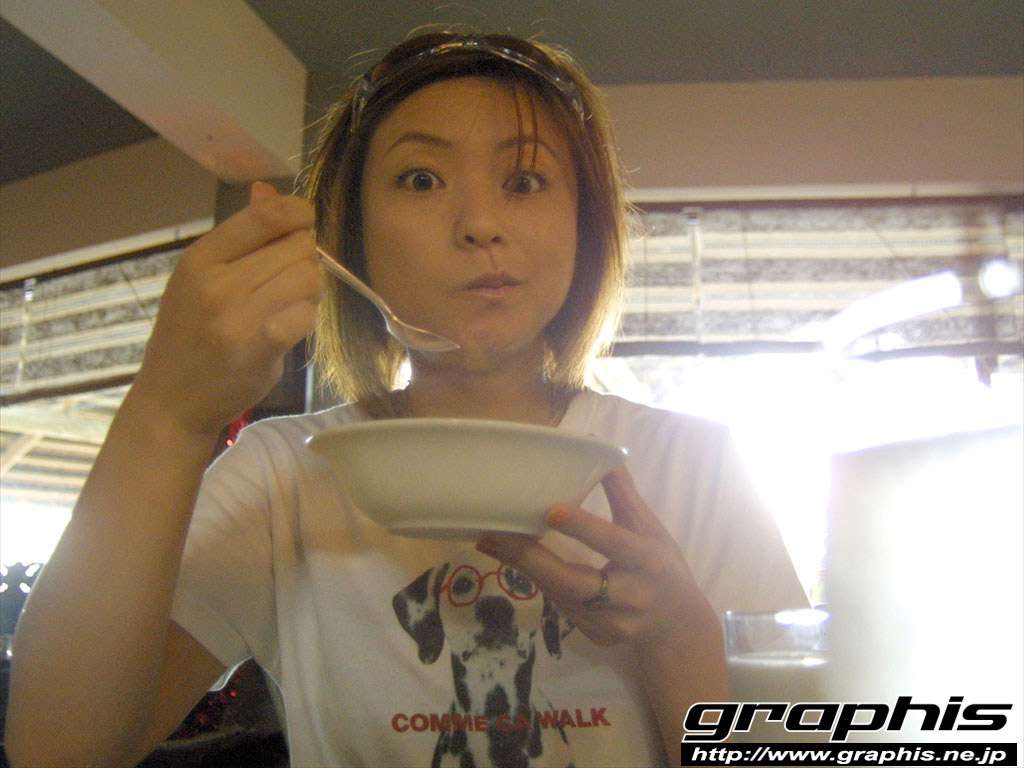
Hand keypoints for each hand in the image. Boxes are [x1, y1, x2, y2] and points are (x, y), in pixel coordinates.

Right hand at [131, 182, 321, 437]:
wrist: (172, 400)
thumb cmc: (191, 335)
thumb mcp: (202, 278)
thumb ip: (241, 235)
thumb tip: (267, 188)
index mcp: (201, 257)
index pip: (266, 215)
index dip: (298, 214)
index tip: (303, 224)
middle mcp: (216, 282)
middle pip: (297, 248)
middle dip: (304, 262)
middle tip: (286, 286)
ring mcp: (236, 316)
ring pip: (308, 280)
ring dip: (308, 294)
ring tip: (285, 309)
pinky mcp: (258, 347)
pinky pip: (306, 315)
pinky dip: (306, 321)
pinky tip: (287, 330)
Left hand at [475, 465, 718, 649]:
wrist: (678, 626)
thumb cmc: (661, 565)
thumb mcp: (650, 528)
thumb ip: (623, 493)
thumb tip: (601, 449)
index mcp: (648, 561)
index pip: (615, 543)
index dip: (584, 528)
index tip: (551, 510)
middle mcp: (631, 597)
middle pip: (575, 583)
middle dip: (532, 560)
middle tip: (493, 536)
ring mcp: (612, 623)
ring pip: (561, 596)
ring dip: (526, 568)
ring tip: (493, 542)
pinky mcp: (596, 636)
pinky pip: (562, 607)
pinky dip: (540, 582)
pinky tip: (517, 562)